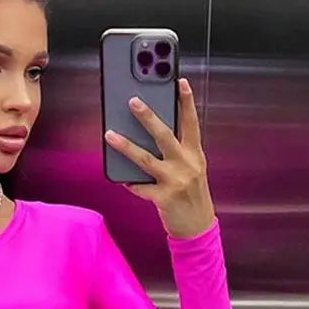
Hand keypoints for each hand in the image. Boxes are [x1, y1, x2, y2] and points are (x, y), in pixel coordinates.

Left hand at [104, 78, 215, 239]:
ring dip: (126, 146)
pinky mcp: (163, 198)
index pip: (191, 123)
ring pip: (146, 159)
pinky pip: (140, 187)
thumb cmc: (191, 195)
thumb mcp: (192, 169)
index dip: (186, 101)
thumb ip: (177, 151)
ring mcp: (175, 181)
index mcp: (194, 154)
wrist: (198, 228)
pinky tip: (122, 179)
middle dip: (148, 116)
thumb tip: (150, 133)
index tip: (179, 81)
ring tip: (110, 134)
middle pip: (165, 135)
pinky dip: (130, 183)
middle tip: (132, 101)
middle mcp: (186, 165)